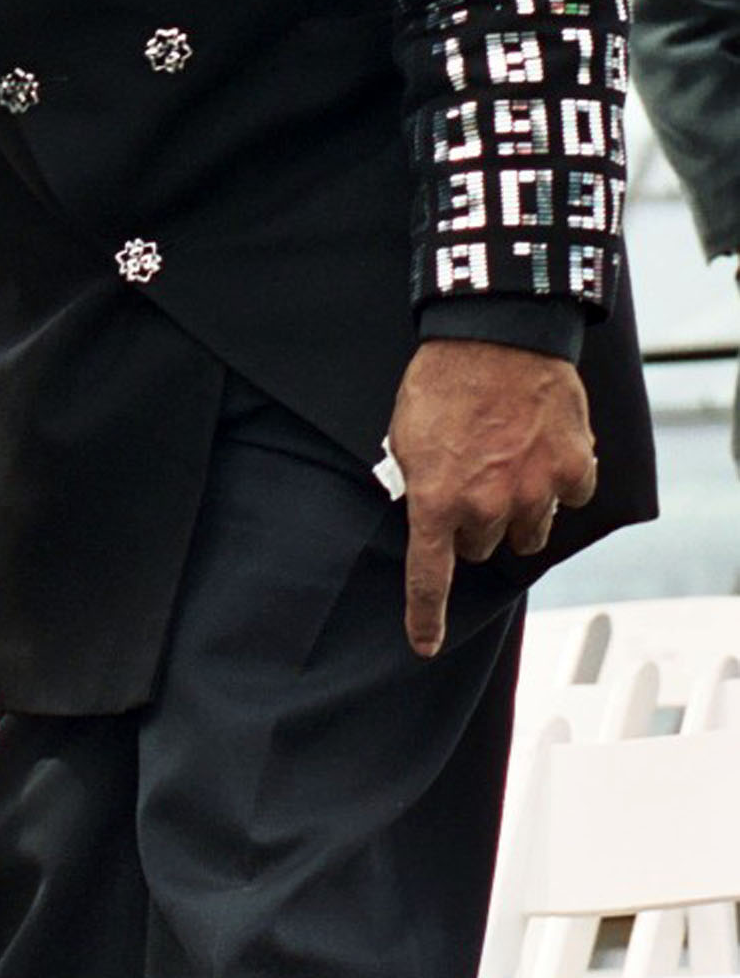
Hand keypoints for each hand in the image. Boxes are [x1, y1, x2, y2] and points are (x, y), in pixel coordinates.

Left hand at [388, 339, 597, 660]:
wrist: (495, 334)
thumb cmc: (442, 379)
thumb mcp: (405, 434)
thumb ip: (417, 481)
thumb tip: (423, 510)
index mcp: (436, 500)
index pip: (429, 577)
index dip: (425, 616)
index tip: (423, 644)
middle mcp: (486, 506)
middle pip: (482, 546)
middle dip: (476, 521)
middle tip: (473, 475)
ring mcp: (535, 492)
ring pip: (528, 531)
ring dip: (518, 507)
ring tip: (509, 458)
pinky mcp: (573, 470)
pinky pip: (568, 496)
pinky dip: (559, 479)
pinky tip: (544, 445)